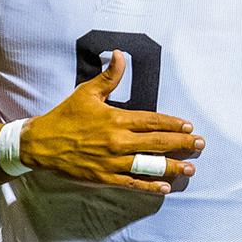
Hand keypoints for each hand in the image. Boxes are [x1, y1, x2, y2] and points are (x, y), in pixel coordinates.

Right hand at [19, 50, 202, 193]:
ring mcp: (112, 161)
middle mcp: (118, 141)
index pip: (153, 121)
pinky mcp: (104, 177)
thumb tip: (120, 54)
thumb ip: (109, 76)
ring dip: (171, 167)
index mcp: (116, 119)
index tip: (189, 125)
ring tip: (189, 169)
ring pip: (148, 165)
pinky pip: (132, 182)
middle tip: (200, 144)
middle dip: (182, 144)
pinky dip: (149, 185)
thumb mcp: (86, 93)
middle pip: (157, 143)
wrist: (40, 144)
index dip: (173, 124)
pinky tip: (165, 186)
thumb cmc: (65, 116)